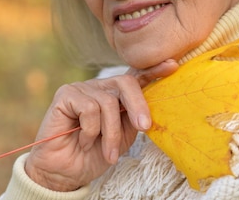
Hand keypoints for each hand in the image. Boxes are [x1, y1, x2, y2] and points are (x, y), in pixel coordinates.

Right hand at [24, 59, 178, 190]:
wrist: (65, 172)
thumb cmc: (93, 154)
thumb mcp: (122, 138)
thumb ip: (134, 119)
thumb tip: (150, 109)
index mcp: (114, 95)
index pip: (134, 77)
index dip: (152, 70)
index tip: (173, 66)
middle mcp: (98, 87)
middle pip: (124, 83)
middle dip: (138, 105)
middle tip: (144, 127)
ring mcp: (81, 89)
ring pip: (108, 102)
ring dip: (110, 133)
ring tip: (106, 152)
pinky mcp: (65, 95)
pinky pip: (89, 108)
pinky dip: (90, 130)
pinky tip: (82, 141)